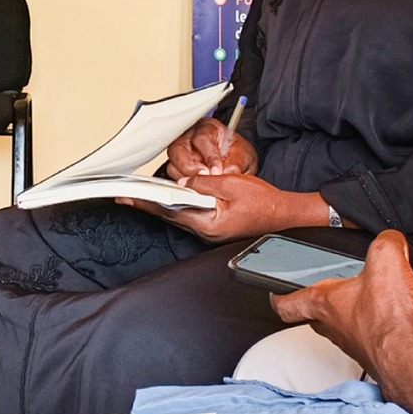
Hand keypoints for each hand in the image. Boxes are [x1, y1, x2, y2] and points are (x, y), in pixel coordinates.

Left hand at [122, 174, 325, 242]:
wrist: (285, 216)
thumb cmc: (265, 203)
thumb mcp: (231, 184)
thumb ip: (203, 184)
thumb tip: (182, 182)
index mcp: (208, 223)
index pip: (169, 210)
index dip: (146, 202)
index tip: (126, 197)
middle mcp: (206, 231)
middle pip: (171, 214)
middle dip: (149, 203)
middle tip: (127, 194)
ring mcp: (210, 231)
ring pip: (181, 214)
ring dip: (164, 203)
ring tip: (144, 193)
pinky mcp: (216, 227)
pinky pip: (192, 214)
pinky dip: (180, 205)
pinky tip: (174, 197)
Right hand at [165, 117, 257, 177]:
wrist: (235, 160)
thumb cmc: (236, 152)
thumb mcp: (244, 154)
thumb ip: (235, 163)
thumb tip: (226, 174)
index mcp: (208, 128)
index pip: (202, 139)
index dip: (209, 157)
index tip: (216, 171)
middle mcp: (189, 137)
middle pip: (178, 149)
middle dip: (189, 167)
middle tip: (203, 178)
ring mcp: (180, 152)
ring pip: (172, 163)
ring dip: (184, 177)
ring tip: (200, 185)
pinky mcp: (177, 167)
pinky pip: (173, 175)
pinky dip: (183, 183)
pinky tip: (195, 187)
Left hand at [272, 231, 412, 387]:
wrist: (406, 356)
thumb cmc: (386, 318)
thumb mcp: (385, 259)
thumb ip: (385, 241)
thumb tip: (391, 239)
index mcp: (324, 303)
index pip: (288, 304)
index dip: (279, 297)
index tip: (276, 296)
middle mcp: (334, 327)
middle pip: (315, 316)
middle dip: (319, 303)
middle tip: (325, 293)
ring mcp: (354, 343)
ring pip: (342, 328)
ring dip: (350, 314)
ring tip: (366, 299)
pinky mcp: (376, 353)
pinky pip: (369, 337)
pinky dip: (377, 326)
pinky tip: (393, 316)